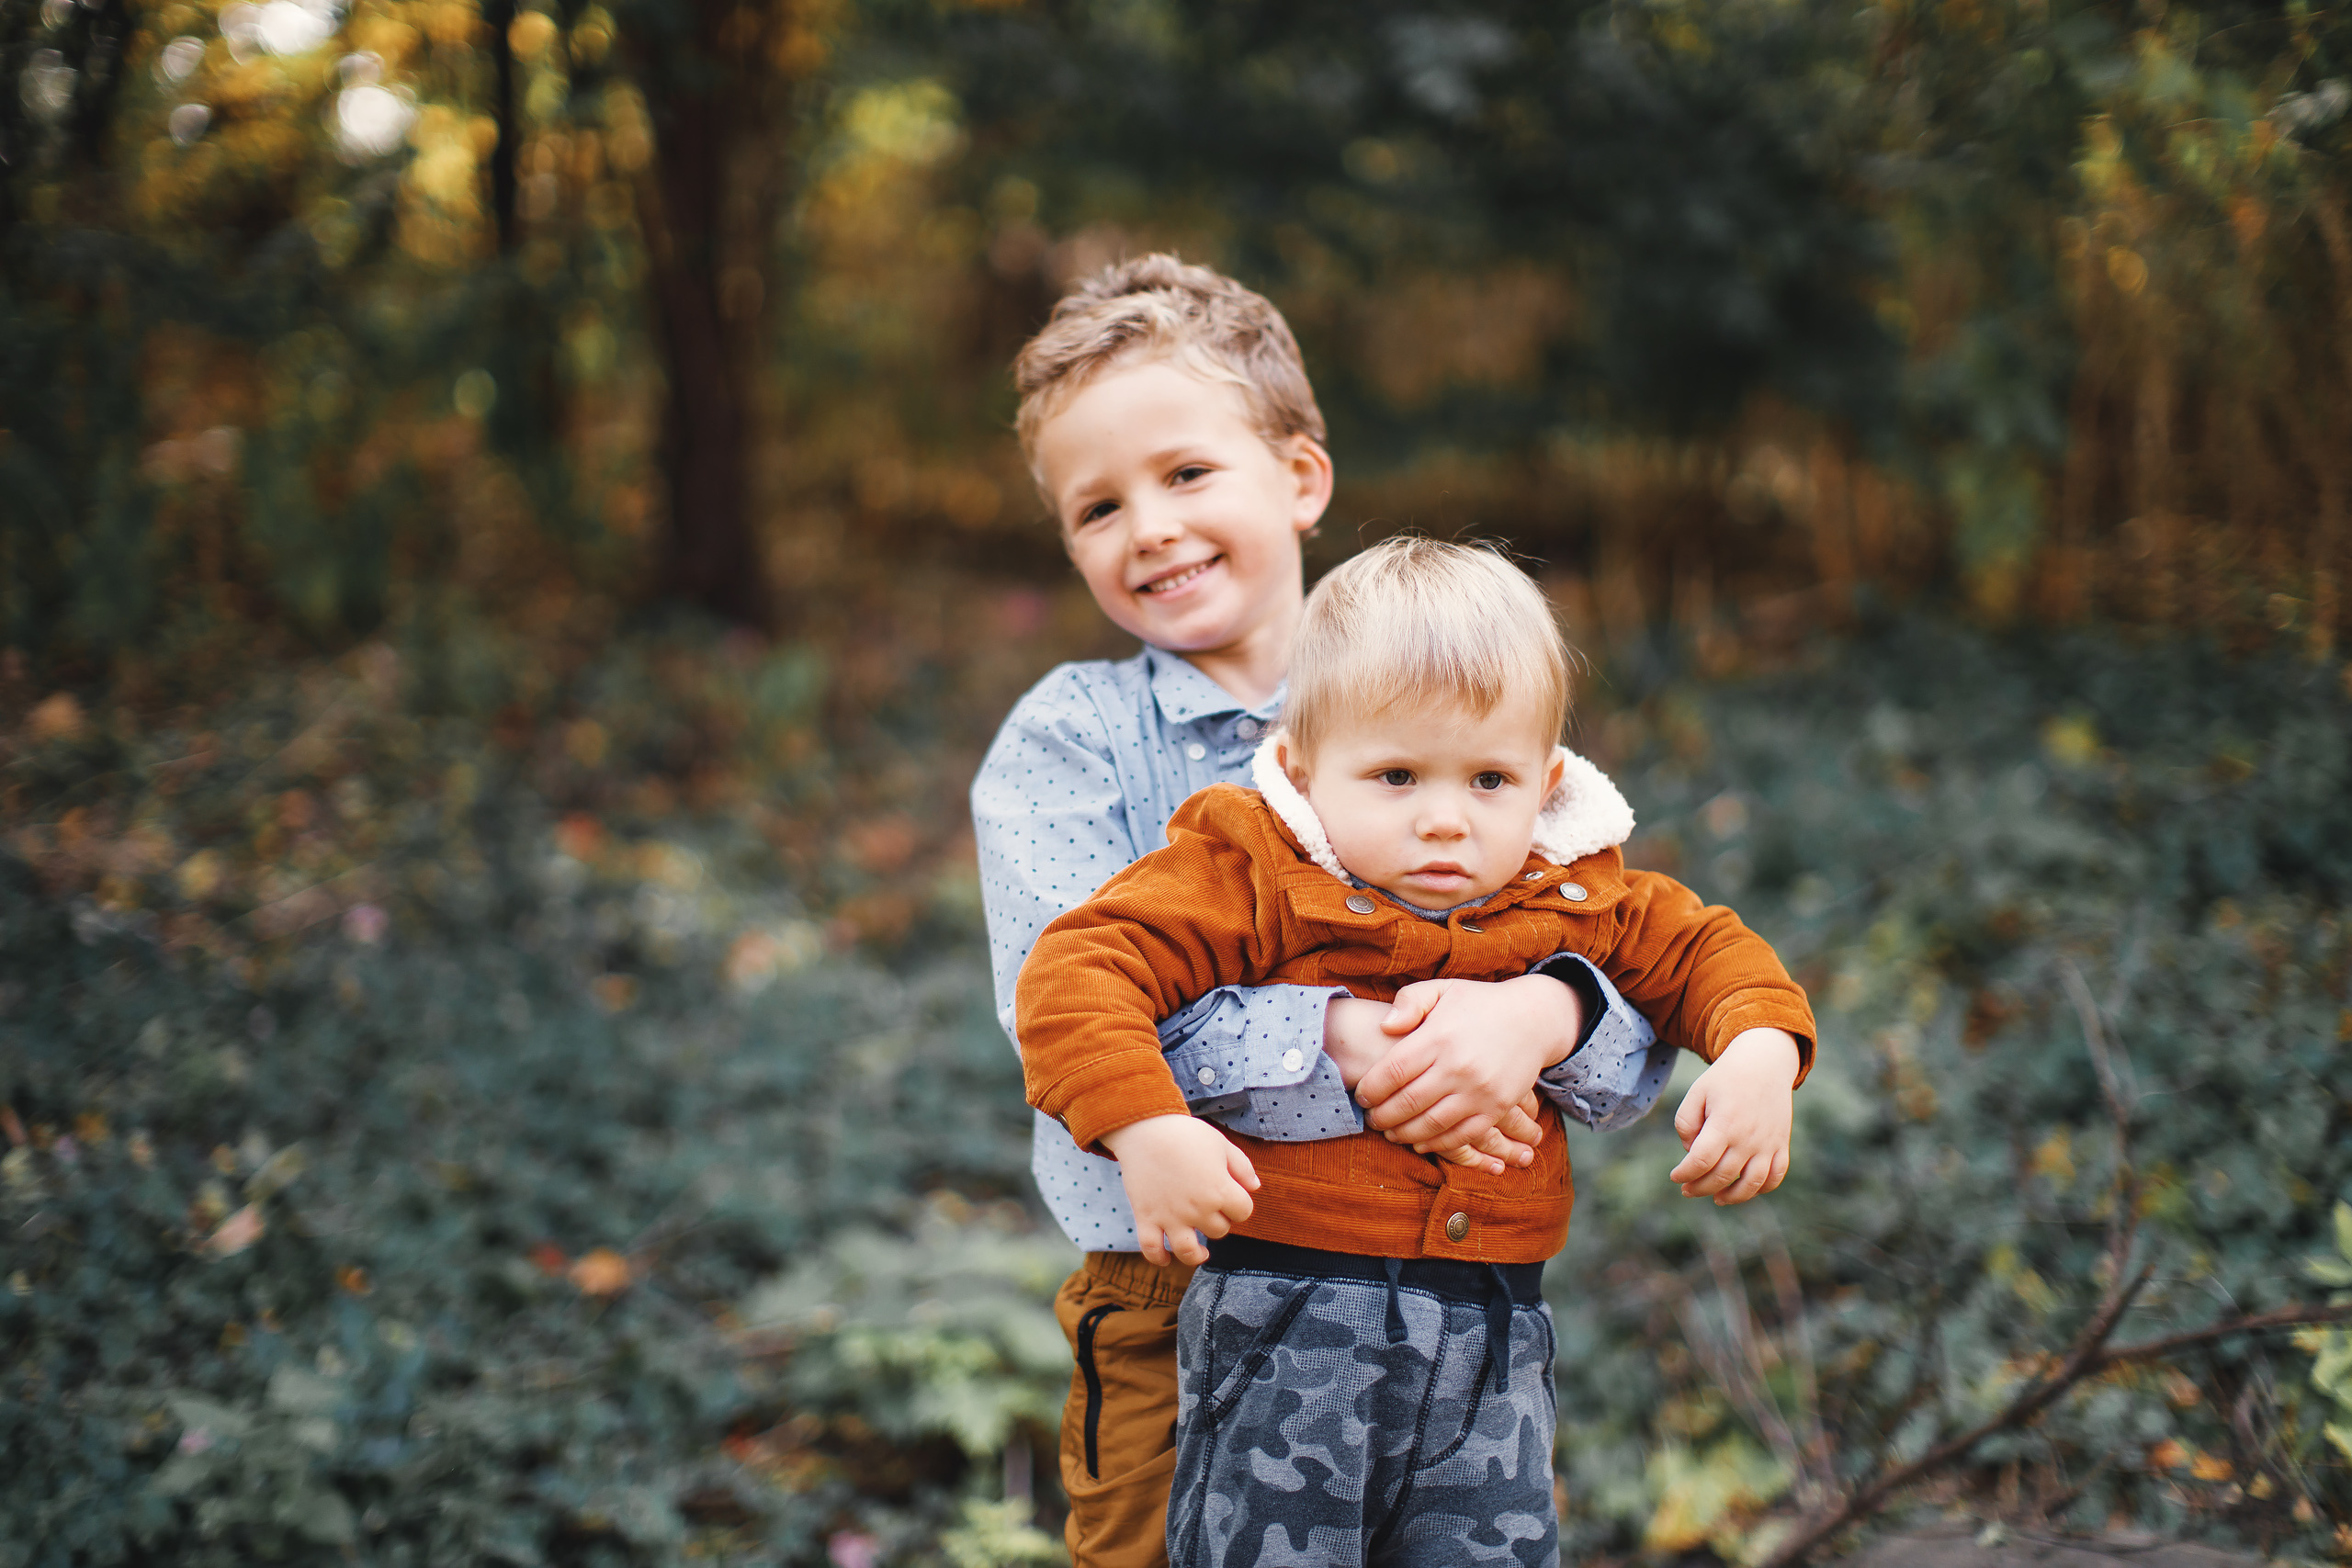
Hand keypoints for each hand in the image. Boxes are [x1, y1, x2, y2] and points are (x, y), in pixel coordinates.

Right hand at [1101, 1114, 1259, 1265]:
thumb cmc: (1186, 1134)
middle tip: (1209, 1206)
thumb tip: (1255, 1187)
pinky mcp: (1146, 1218)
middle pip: (1219, 1230)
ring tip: (1200, 1251)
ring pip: (1188, 1251)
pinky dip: (1159, 1258)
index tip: (1231, 1195)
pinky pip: (1151, 1249)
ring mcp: (1170, 1217)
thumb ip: (1242, 1167)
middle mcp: (1198, 1209)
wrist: (1145, 1129)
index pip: (1243, 1212)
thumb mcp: (1221, 1143)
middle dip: (1218, 1221)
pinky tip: (1166, 1258)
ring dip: (1196, 1254)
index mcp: (1220, 1190)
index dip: (1240, 1205)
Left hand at [1327, 995, 1547, 1174]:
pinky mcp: (1496, 1107)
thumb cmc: (1478, 1004)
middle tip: (1371, 1119)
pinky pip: (1462, 1135)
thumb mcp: (1442, 989)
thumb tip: (1384, 1026)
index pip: (1393, 1071)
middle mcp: (1459, 1066)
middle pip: (1407, 1102)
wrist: (1533, 1019)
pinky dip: (1437, 1144)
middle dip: (1382, 1116)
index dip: (1370, 1089)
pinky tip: (1420, 1142)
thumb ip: (1409, 1001)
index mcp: (1439, 1037)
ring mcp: (1479, 1090)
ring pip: (1431, 1124)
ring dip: (1404, 1134)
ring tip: (1390, 1132)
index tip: (1360, 1095)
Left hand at [1669, 1028, 1800, 1203]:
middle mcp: (1748, 1138)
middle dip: (1700, 1188)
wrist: (1765, 1062)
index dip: (1685, 1174)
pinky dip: (1762, 1189)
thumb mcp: (1697, 1093)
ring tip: (1716, 1198)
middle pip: (1722, 1176)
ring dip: (1731, 1197)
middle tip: (1686, 1189)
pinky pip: (1775, 1176)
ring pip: (1751, 1184)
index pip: (1701, 1161)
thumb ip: (1686, 1123)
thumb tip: (1691, 1152)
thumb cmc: (1725, 1079)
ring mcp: (1768, 1143)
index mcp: (1724, 1123)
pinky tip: (1745, 1189)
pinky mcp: (1781, 1144)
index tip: (1674, 1176)